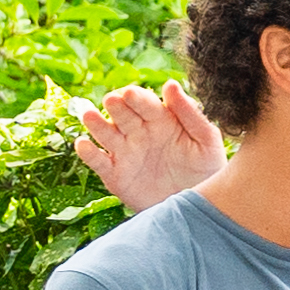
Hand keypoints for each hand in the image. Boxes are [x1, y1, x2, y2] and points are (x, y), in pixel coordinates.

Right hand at [72, 83, 215, 212]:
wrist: (197, 206)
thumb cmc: (205, 168)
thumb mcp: (205, 140)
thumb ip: (190, 113)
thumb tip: (171, 84)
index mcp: (160, 118)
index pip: (144, 103)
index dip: (136, 97)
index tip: (131, 93)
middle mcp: (138, 131)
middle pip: (122, 114)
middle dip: (116, 106)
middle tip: (112, 100)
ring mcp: (124, 152)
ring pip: (105, 133)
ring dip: (96, 124)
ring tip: (89, 116)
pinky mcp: (114, 174)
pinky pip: (98, 161)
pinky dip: (87, 153)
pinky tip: (83, 144)